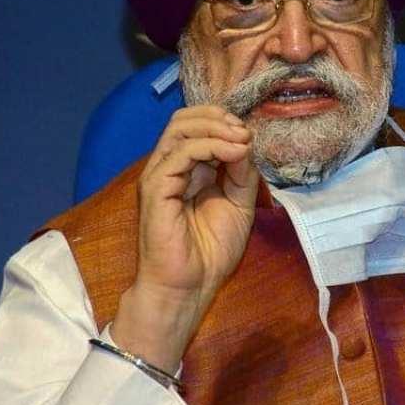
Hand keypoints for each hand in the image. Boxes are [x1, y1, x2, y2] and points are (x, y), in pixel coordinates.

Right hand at [111, 105, 258, 372]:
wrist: (191, 286)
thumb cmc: (210, 251)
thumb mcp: (239, 203)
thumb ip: (242, 172)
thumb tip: (245, 140)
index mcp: (186, 169)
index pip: (196, 127)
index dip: (223, 122)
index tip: (250, 134)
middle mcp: (169, 167)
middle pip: (183, 120)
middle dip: (218, 117)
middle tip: (244, 131)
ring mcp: (160, 176)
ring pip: (179, 129)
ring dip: (216, 128)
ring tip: (241, 140)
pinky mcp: (155, 188)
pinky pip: (179, 154)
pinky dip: (210, 146)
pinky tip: (233, 153)